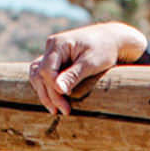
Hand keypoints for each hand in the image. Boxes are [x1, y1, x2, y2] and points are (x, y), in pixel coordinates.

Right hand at [27, 21, 147, 115]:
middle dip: (49, 95)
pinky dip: (47, 88)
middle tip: (63, 111)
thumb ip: (73, 75)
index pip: (46, 70)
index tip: (67, 101)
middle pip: (39, 74)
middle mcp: (51, 47)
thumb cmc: (104, 49)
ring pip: (37, 76)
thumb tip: (58, 89)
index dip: (53, 88)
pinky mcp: (55, 60)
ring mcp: (51, 53)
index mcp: (58, 44)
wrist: (111, 39)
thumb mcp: (91, 63)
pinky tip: (56, 101)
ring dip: (44, 93)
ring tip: (56, 110)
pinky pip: (44, 76)